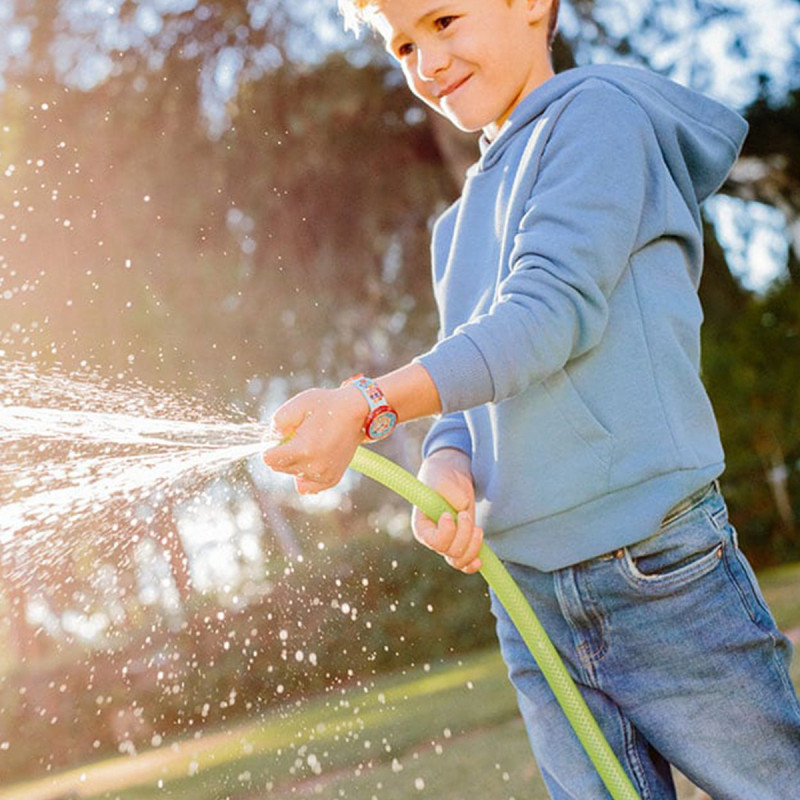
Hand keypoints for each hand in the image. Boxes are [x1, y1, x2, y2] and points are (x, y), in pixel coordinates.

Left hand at [262, 385, 365, 493]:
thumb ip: (278, 421)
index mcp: (303, 449)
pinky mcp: (332, 478)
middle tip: (296, 436)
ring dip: (293, 462)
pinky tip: (311, 460)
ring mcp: (324, 475)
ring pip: (292, 475)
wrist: (356, 412)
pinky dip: (304, 476)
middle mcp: (314, 467)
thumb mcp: (298, 404)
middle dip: (281, 452)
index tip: (280, 436)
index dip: (269, 446)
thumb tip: (271, 438)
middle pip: (279, 467)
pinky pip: (306, 486)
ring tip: (309, 443)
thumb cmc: (327, 405)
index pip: (269, 459)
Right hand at [412, 448, 482, 573]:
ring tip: (477, 528)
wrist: (452, 474)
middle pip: (450, 552)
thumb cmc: (441, 476)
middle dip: (464, 535)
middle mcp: (433, 539)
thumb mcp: (442, 479)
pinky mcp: (462, 541)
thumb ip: (449, 492)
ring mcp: (449, 542)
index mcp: (422, 526)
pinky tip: (480, 559)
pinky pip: (465, 563)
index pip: (433, 541)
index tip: (449, 514)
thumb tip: (462, 506)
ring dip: (473, 547)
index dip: (446, 532)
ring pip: (459, 560)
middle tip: (465, 513)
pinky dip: (473, 564)